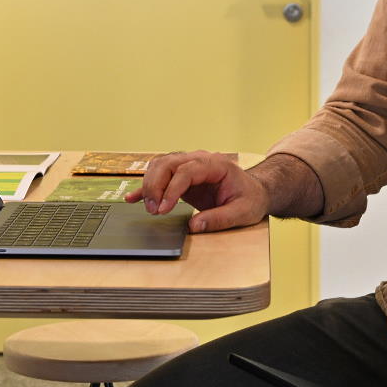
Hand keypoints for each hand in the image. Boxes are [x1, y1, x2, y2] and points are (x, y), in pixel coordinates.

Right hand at [126, 151, 268, 232]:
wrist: (253, 192)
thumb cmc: (250, 199)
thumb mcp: (243, 212)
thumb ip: (220, 219)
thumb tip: (194, 226)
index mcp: (217, 165)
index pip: (187, 170)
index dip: (172, 188)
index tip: (164, 209)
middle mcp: (200, 160)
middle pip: (169, 163)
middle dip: (156, 185)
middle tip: (154, 210)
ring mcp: (189, 165)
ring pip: (160, 165)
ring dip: (150, 185)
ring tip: (150, 209)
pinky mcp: (181, 176)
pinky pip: (159, 175)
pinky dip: (146, 186)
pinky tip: (133, 198)